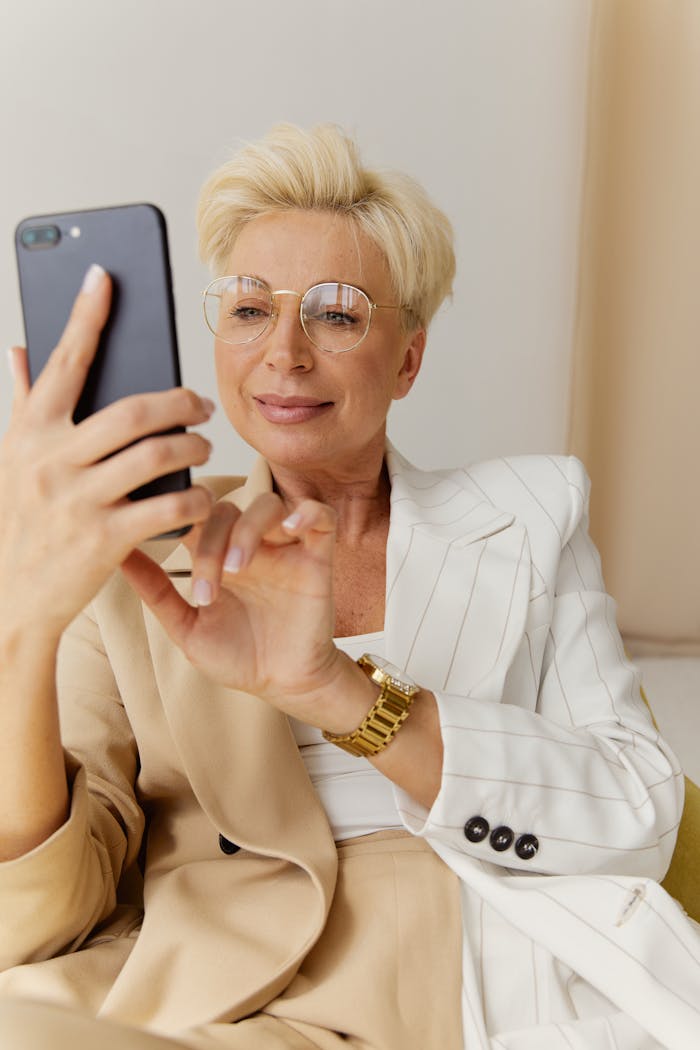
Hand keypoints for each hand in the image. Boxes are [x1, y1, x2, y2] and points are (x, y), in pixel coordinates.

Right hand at [0, 266, 214, 644]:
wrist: (11, 599)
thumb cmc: (19, 523)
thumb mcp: (12, 459)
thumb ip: (23, 402)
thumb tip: (19, 347)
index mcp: (29, 433)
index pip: (63, 363)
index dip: (86, 317)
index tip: (105, 277)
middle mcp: (51, 460)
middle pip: (132, 410)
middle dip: (178, 401)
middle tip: (202, 405)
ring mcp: (78, 500)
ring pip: (157, 454)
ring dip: (194, 446)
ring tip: (205, 448)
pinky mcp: (105, 539)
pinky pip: (168, 506)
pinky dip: (196, 498)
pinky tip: (204, 497)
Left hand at [121, 492, 348, 722]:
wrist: (282, 684)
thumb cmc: (237, 656)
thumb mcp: (185, 627)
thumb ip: (155, 590)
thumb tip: (115, 555)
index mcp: (214, 554)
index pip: (193, 513)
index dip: (178, 516)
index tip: (164, 542)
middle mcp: (248, 544)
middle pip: (225, 509)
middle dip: (210, 544)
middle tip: (207, 591)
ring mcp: (284, 547)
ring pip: (266, 505)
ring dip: (248, 531)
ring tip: (238, 568)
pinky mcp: (318, 556)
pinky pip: (319, 515)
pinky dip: (307, 513)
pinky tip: (291, 529)